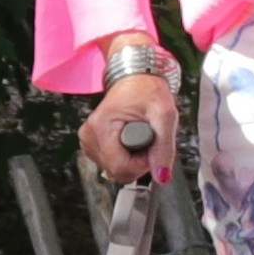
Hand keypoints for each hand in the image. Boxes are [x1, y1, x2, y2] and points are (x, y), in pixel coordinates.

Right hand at [77, 55, 176, 185]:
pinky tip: (131, 141)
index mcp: (102, 127)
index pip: (120, 167)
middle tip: (149, 140)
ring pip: (114, 170)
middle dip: (138, 162)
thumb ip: (164, 147)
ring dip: (132, 160)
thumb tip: (161, 176)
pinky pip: (110, 163)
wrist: (135, 78)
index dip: (142, 165)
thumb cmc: (147, 90)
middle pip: (116, 171)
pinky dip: (125, 157)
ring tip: (140, 137)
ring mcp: (88, 140)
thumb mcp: (164, 114)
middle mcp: (89, 135)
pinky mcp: (91, 143)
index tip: (152, 148)